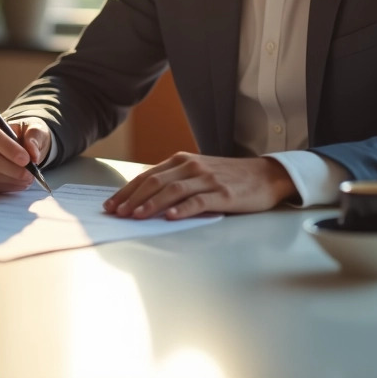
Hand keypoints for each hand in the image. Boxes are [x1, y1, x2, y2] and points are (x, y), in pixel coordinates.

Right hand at [0, 113, 51, 192]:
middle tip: (30, 174)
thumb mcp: (30, 128)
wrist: (7, 147)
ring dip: (9, 180)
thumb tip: (32, 152)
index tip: (26, 160)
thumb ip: (34, 136)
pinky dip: (1, 188)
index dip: (9, 149)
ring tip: (25, 180)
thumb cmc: (18, 135)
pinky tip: (14, 183)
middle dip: (12, 169)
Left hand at [104, 153, 296, 219]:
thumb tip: (144, 197)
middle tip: (117, 213)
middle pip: (155, 181)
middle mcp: (192, 167)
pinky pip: (198, 201)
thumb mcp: (198, 172)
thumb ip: (175, 179)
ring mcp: (207, 179)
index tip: (111, 204)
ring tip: (135, 216)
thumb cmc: (228, 176)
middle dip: (132, 198)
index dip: (127, 190)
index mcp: (182, 161)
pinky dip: (182, 209)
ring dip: (151, 203)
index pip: (148, 176)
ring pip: (173, 190)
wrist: (265, 175)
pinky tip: (169, 217)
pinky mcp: (223, 194)